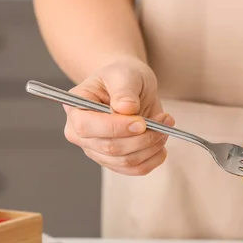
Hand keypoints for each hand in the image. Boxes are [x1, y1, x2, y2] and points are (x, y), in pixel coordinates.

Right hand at [63, 57, 174, 175]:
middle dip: (143, 137)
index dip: (116, 128)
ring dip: (152, 146)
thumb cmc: (123, 77)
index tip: (142, 122)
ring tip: (165, 126)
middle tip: (164, 121)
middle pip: (110, 148)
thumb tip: (126, 108)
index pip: (87, 127)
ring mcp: (96, 150)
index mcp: (76, 107)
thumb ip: (124, 89)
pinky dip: (153, 159)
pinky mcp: (113, 161)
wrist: (130, 87)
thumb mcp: (125, 74)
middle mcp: (80, 133)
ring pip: (125, 161)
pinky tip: (161, 144)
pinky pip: (134, 169)